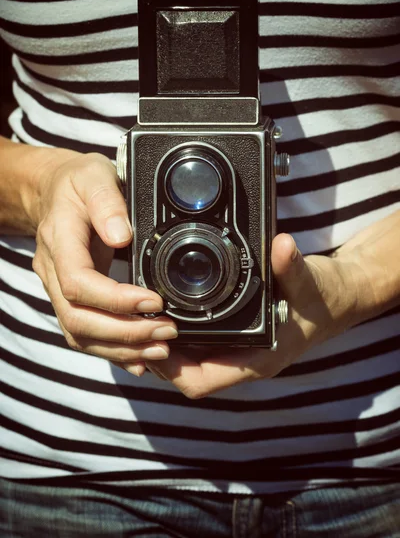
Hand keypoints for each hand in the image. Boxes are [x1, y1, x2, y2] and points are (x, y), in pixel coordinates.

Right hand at [31, 151, 177, 374]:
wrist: (53, 191)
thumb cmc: (77, 182)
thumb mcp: (94, 175)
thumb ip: (107, 202)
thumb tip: (122, 235)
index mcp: (59, 240)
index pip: (78, 283)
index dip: (116, 300)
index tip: (155, 301)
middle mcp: (53, 271)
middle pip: (78, 319)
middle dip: (125, 333)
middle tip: (167, 332)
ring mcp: (58, 288)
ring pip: (80, 334)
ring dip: (121, 348)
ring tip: (161, 350)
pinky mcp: (70, 299)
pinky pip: (85, 334)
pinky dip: (113, 350)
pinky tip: (139, 358)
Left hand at [141, 233, 358, 397]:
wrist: (336, 298)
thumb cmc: (323, 298)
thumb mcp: (308, 280)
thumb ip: (292, 266)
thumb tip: (281, 246)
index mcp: (256, 360)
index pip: (199, 382)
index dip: (168, 367)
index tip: (149, 338)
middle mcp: (240, 360)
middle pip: (182, 372)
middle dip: (155, 353)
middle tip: (135, 319)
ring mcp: (235, 350)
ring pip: (185, 359)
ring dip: (162, 342)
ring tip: (141, 312)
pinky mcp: (232, 337)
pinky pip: (195, 343)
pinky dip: (176, 330)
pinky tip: (163, 308)